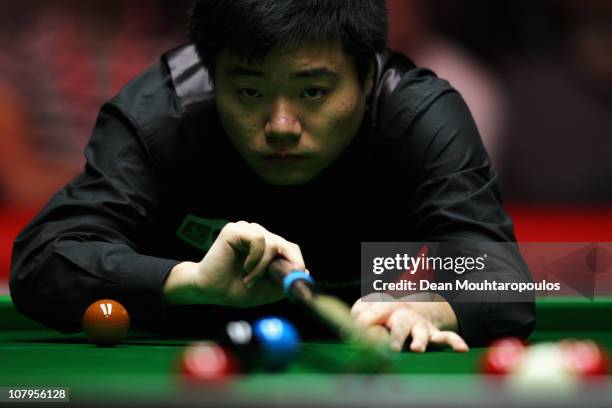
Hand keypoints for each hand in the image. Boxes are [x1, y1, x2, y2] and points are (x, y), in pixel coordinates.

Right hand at [164, 221, 304, 306]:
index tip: (298, 277)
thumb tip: (306, 273)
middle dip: (283, 266)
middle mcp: (258, 235)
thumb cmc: (236, 289)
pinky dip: (256, 258)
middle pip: (285, 244)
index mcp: (266, 247)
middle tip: (273, 281)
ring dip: (264, 266)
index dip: (296, 262)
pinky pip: (260, 239)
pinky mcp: (236, 230)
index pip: (290, 248)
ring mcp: (247, 231)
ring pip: (272, 243)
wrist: (210, 291)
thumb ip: (284, 280)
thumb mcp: (267, 289)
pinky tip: (245, 267)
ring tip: (250, 279)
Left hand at [351, 293, 468, 352]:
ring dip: (420, 341)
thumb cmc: (381, 310)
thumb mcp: (366, 307)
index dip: (364, 321)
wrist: (409, 302)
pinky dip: (454, 342)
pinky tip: (462, 349)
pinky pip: (447, 337)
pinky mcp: (432, 334)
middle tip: (392, 348)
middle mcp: (403, 316)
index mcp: (384, 307)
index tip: (355, 332)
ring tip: (417, 349)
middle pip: (400, 325)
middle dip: (396, 337)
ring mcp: (419, 325)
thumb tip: (351, 330)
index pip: (373, 314)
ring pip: (422, 333)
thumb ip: (358, 315)